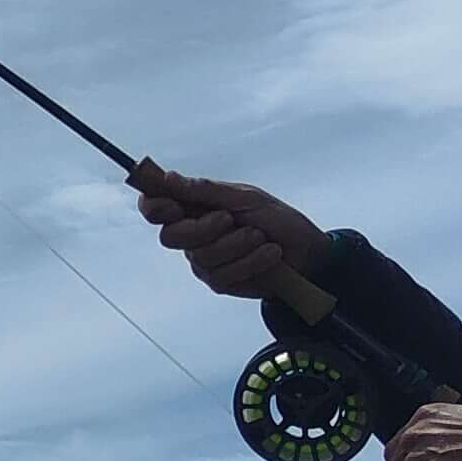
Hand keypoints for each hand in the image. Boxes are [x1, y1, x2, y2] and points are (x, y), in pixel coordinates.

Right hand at [130, 161, 333, 302]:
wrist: (307, 252)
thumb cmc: (277, 220)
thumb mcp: (245, 197)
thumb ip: (205, 190)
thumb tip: (169, 178)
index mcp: (195, 208)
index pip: (156, 207)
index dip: (154, 206)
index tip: (172, 205)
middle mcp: (193, 235)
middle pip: (170, 236)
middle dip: (202, 228)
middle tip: (229, 219)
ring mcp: (204, 260)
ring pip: (201, 256)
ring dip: (237, 244)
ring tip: (261, 237)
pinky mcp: (219, 282)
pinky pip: (222, 275)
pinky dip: (250, 261)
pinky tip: (269, 254)